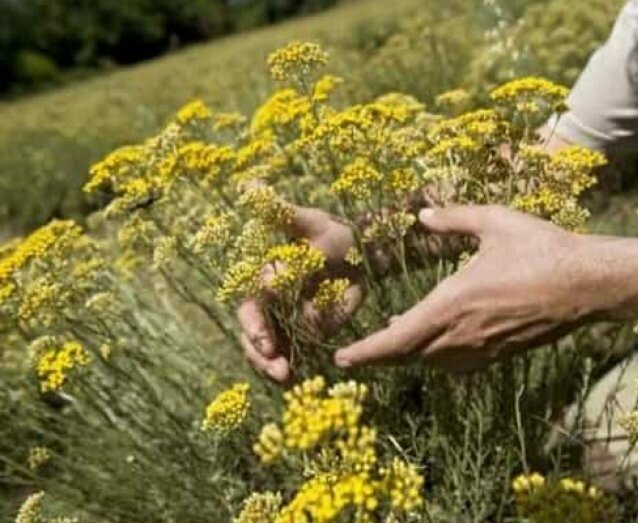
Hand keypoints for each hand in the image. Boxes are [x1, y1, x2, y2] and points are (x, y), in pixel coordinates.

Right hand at [238, 205, 362, 382]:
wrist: (361, 253)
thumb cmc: (332, 233)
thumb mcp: (309, 222)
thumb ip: (280, 212)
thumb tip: (249, 185)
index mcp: (264, 280)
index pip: (251, 306)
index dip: (255, 324)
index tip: (267, 338)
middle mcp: (270, 305)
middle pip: (254, 336)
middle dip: (260, 353)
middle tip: (276, 366)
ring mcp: (287, 322)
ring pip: (269, 351)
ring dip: (271, 366)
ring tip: (286, 378)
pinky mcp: (306, 334)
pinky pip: (292, 356)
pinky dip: (291, 372)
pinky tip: (296, 384)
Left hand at [334, 205, 610, 371]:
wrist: (588, 284)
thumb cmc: (542, 248)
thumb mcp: (495, 222)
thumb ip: (453, 219)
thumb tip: (421, 215)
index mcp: (453, 301)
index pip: (396, 339)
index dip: (366, 353)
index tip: (341, 358)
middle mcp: (462, 334)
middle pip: (408, 357)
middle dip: (379, 356)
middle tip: (357, 353)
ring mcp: (483, 349)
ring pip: (431, 362)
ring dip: (408, 355)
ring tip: (392, 341)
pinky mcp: (500, 354)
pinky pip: (457, 364)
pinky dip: (436, 358)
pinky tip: (435, 344)